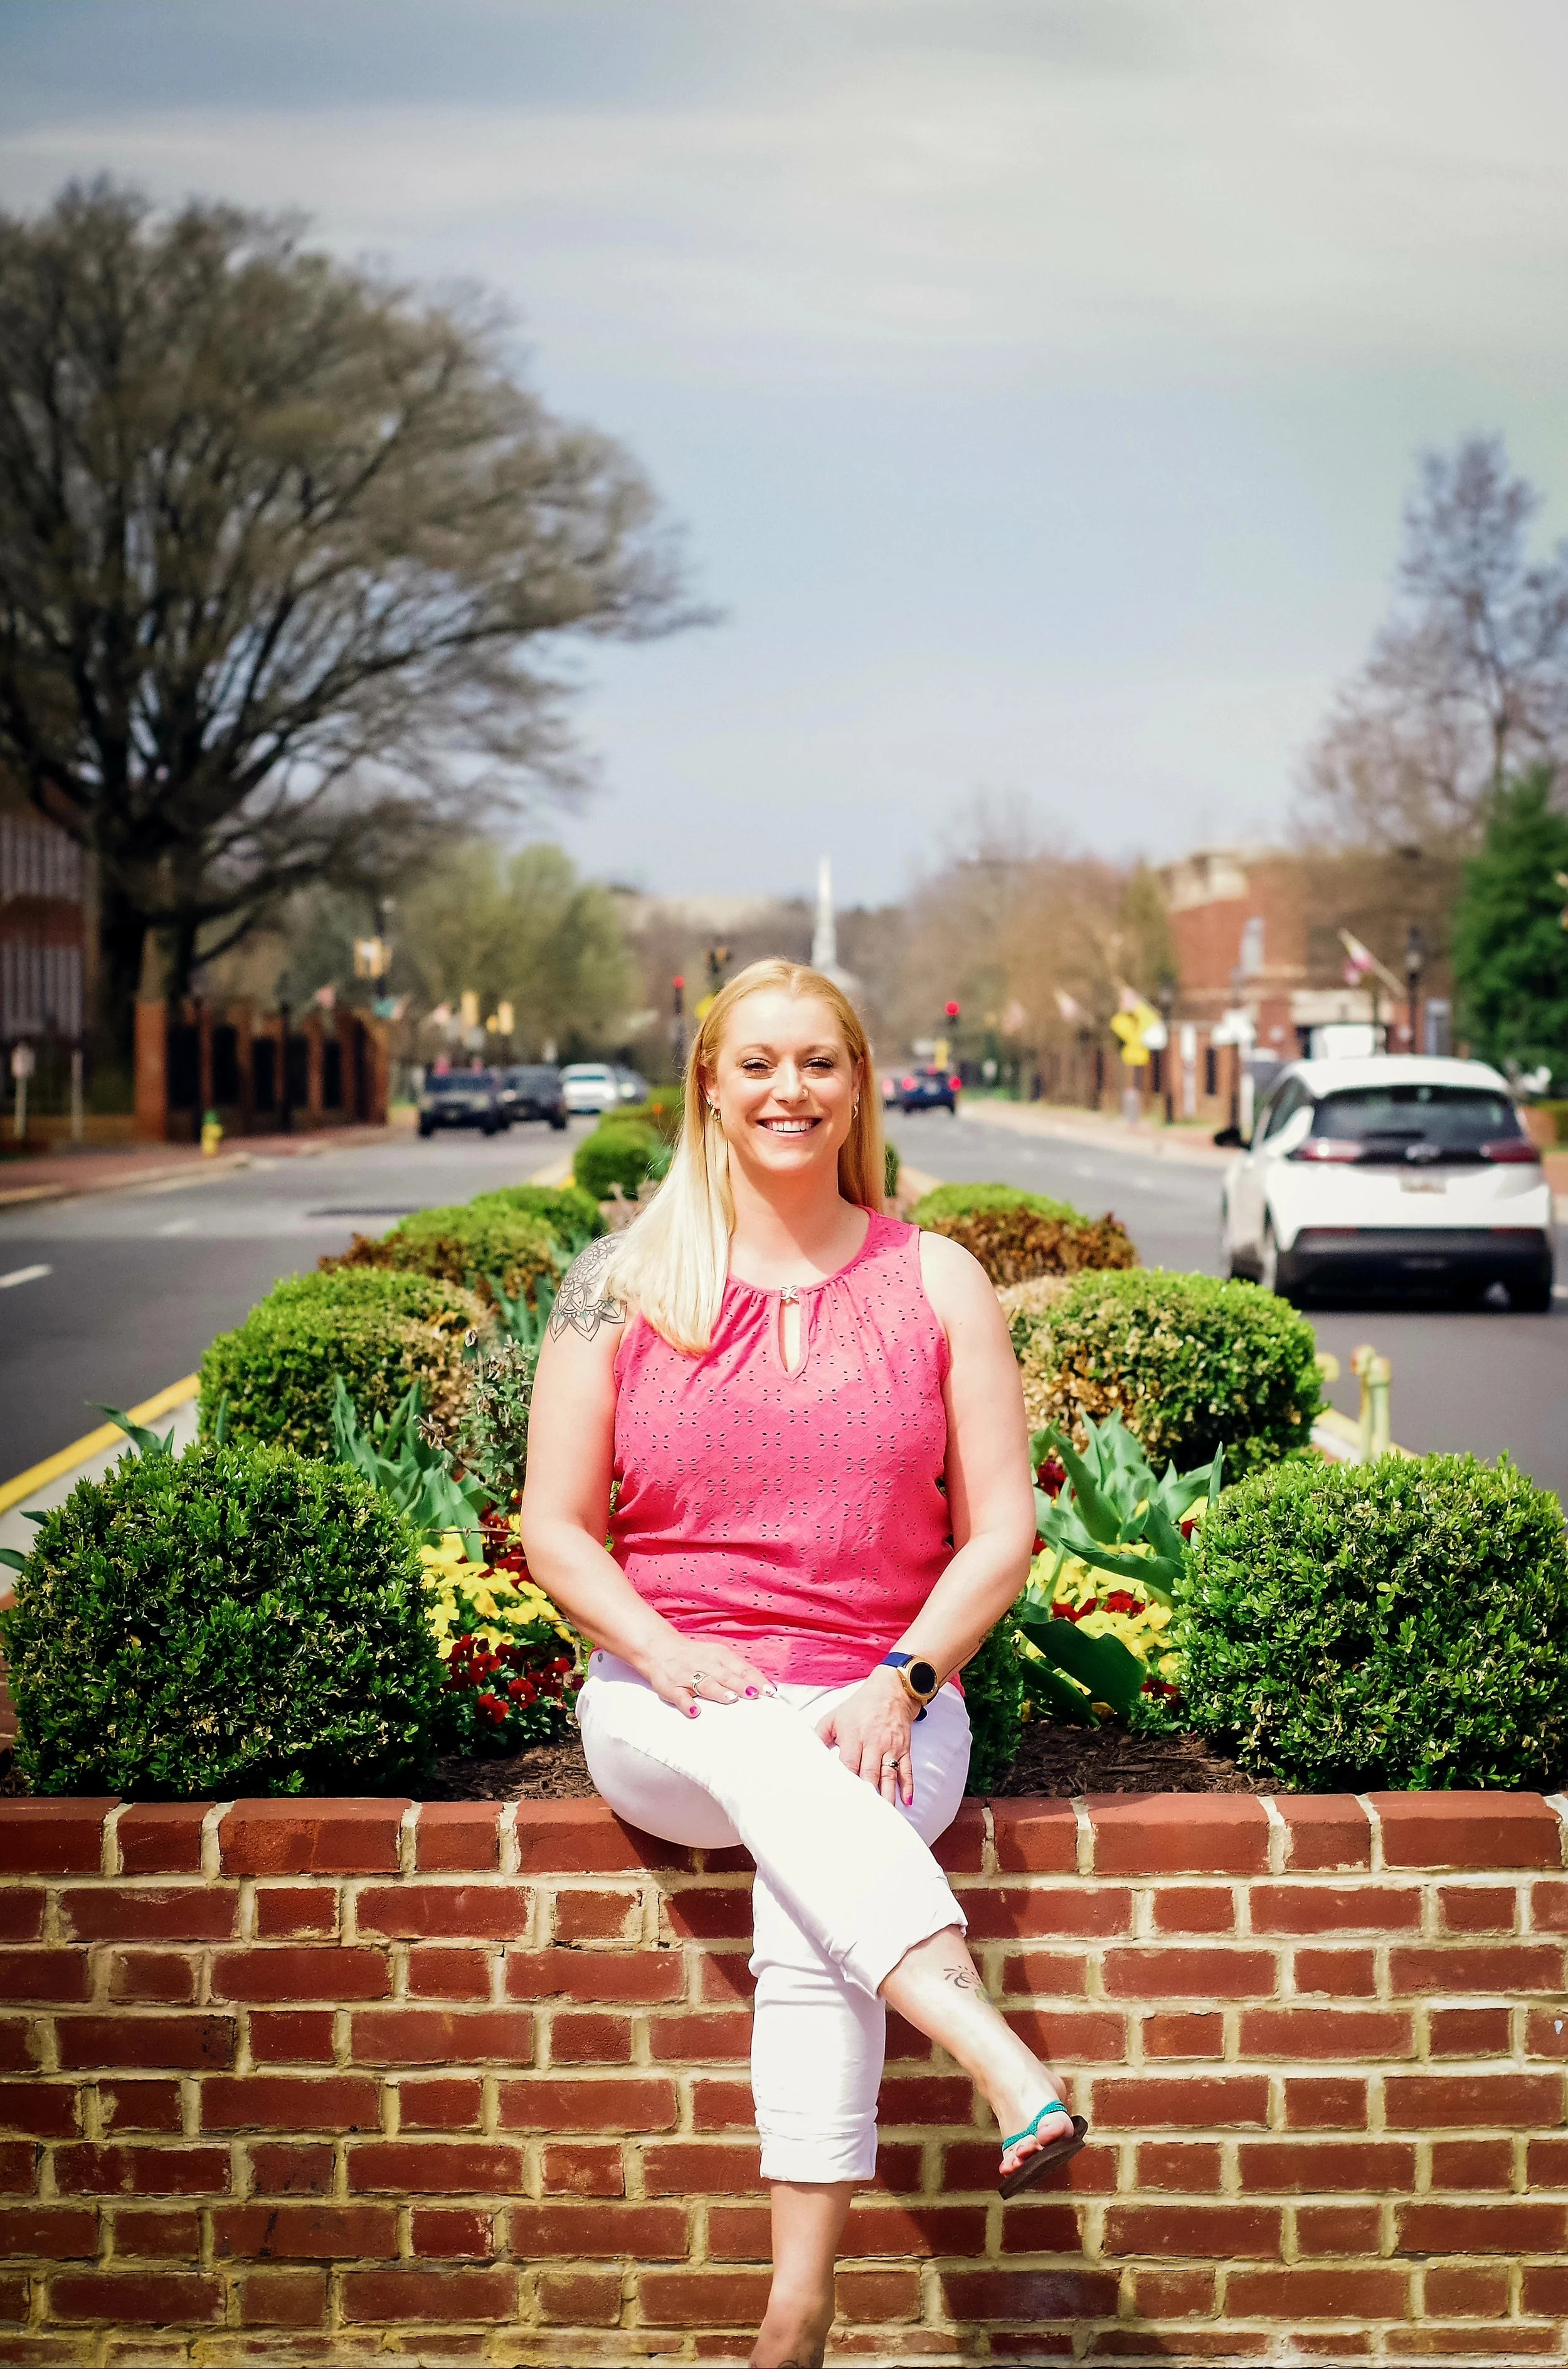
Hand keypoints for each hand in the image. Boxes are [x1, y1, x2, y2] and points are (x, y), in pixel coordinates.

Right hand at [640, 1635, 775, 1718]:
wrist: (660, 1649)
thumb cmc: (697, 1656)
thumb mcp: (719, 1656)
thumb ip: (738, 1670)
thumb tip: (763, 1685)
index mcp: (720, 1656)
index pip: (742, 1669)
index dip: (756, 1680)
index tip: (770, 1691)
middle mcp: (705, 1664)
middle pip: (726, 1676)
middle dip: (741, 1685)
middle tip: (755, 1695)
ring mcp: (687, 1676)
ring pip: (705, 1684)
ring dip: (718, 1692)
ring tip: (731, 1699)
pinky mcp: (671, 1687)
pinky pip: (679, 1696)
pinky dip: (686, 1704)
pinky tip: (694, 1711)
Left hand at [817, 1667, 915, 1805]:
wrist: (891, 1691)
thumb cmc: (860, 1707)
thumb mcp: (835, 1716)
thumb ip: (820, 1736)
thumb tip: (809, 1755)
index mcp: (854, 1736)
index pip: (849, 1764)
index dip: (846, 1782)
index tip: (842, 1799)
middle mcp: (873, 1742)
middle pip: (870, 1773)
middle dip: (867, 1794)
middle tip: (863, 1815)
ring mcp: (890, 1746)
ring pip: (889, 1775)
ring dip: (887, 1796)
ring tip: (884, 1814)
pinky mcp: (904, 1748)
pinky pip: (907, 1769)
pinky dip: (908, 1785)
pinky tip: (906, 1801)